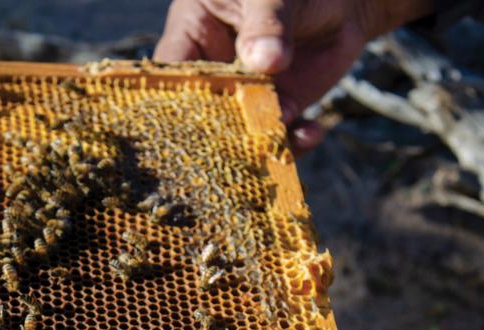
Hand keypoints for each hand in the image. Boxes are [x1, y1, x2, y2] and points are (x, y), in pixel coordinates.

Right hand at [154, 0, 430, 151]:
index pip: (173, 73)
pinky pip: (283, 131)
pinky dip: (296, 140)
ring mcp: (250, 90)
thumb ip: (266, 23)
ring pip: (243, 128)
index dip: (172, 102)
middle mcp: (217, 68)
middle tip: (230, 152)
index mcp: (194, 32)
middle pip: (204, 111)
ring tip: (276, 147)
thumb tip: (264, 60)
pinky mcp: (284, 103)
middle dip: (217, 134)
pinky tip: (310, 133)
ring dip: (258, 142)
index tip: (184, 125)